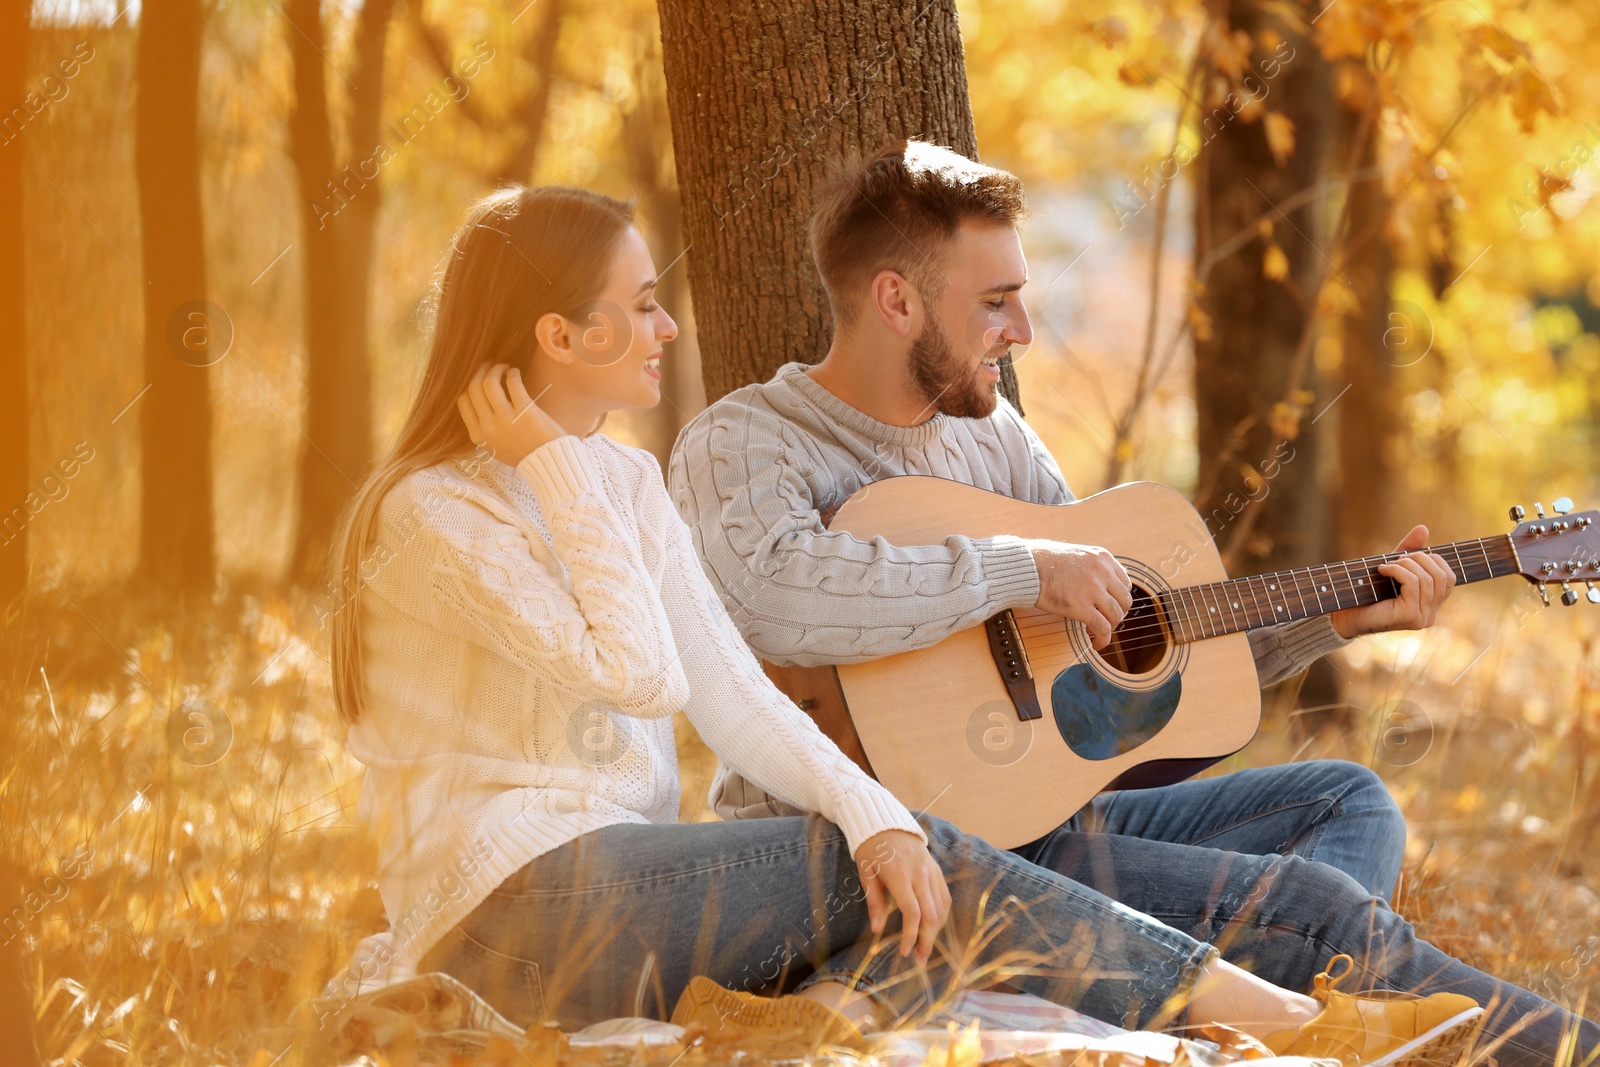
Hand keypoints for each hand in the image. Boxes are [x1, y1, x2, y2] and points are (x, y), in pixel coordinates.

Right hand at [457, 362, 568, 465]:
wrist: (548, 463)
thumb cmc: (523, 453)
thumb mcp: (494, 446)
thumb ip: (483, 427)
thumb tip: (480, 399)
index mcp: (477, 435)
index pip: (463, 401)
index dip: (470, 384)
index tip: (479, 377)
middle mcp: (487, 427)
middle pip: (474, 387)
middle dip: (481, 371)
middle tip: (491, 365)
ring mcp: (505, 419)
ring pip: (489, 382)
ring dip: (496, 368)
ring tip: (505, 366)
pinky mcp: (524, 411)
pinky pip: (512, 383)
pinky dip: (513, 373)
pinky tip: (516, 373)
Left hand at [854, 829, 949, 966]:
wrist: (885, 822)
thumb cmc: (870, 849)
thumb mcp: (865, 873)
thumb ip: (874, 902)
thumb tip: (877, 930)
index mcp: (900, 876)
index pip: (913, 913)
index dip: (911, 936)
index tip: (905, 952)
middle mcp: (920, 874)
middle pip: (932, 914)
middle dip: (928, 941)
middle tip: (921, 961)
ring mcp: (931, 871)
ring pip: (942, 907)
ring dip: (936, 931)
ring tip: (927, 948)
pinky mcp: (936, 869)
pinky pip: (945, 896)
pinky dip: (942, 914)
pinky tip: (935, 927)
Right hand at [1026, 540, 1132, 649]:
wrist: (1027, 565)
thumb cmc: (1042, 559)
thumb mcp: (1076, 553)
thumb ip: (1090, 566)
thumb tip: (1094, 582)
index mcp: (1102, 557)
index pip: (1125, 582)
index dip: (1119, 598)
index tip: (1111, 605)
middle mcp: (1103, 572)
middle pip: (1125, 600)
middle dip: (1118, 614)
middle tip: (1106, 620)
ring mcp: (1093, 589)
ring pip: (1116, 615)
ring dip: (1110, 627)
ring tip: (1099, 632)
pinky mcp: (1081, 607)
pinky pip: (1102, 628)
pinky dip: (1103, 639)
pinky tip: (1097, 644)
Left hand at [1331, 525, 1455, 638]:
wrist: (1343, 613)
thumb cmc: (1367, 590)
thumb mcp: (1392, 567)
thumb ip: (1409, 550)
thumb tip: (1424, 528)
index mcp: (1431, 605)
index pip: (1449, 578)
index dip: (1434, 560)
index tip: (1408, 556)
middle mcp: (1431, 615)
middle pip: (1442, 576)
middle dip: (1420, 559)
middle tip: (1397, 558)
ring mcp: (1422, 617)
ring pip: (1428, 579)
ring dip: (1406, 564)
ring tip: (1388, 564)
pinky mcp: (1410, 616)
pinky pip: (1414, 583)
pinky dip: (1398, 570)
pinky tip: (1382, 570)